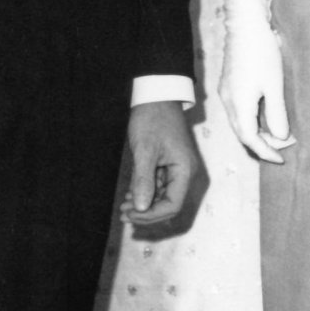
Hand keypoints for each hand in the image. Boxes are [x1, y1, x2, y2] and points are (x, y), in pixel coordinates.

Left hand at [121, 100, 200, 226]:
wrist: (156, 96)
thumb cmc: (152, 119)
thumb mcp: (145, 150)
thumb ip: (143, 181)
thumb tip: (140, 208)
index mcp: (185, 171)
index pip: (172, 205)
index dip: (151, 215)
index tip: (130, 214)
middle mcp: (186, 173)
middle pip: (169, 204)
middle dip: (146, 212)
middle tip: (123, 213)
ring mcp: (178, 169)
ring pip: (163, 197)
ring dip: (144, 204)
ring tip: (123, 206)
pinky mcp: (169, 165)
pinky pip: (160, 186)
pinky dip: (146, 192)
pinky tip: (130, 194)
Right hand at [220, 22, 293, 163]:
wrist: (245, 24)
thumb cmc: (262, 52)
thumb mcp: (274, 85)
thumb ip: (276, 114)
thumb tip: (280, 137)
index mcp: (239, 104)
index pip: (250, 139)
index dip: (265, 151)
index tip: (282, 158)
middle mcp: (228, 102)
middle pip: (242, 134)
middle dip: (261, 145)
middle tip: (282, 150)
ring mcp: (226, 93)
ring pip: (239, 123)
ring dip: (256, 133)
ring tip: (275, 136)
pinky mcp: (229, 84)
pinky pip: (238, 112)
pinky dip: (251, 121)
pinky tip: (264, 117)